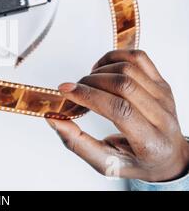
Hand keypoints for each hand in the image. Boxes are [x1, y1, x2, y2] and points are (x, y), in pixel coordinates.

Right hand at [48, 50, 188, 181]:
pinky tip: (102, 69)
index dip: (90, 96)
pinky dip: (114, 56)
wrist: (167, 157)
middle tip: (74, 90)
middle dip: (90, 83)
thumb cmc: (135, 161)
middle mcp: (162, 117)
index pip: (120, 110)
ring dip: (100, 71)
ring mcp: (164, 97)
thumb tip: (53, 119)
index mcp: (150, 143)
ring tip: (88, 83)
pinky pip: (138, 57)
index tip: (66, 91)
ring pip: (129, 68)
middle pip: (124, 85)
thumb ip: (77, 143)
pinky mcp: (162, 83)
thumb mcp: (104, 163)